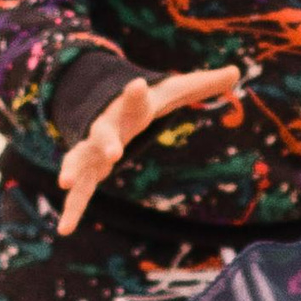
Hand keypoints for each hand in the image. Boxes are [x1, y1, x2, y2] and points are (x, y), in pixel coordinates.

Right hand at [58, 65, 241, 234]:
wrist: (100, 106)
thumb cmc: (142, 103)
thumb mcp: (172, 92)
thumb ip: (202, 85)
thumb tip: (237, 71)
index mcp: (127, 110)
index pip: (134, 101)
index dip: (136, 94)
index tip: (138, 85)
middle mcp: (105, 128)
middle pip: (104, 134)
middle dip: (106, 143)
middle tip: (113, 154)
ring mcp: (91, 151)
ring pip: (81, 161)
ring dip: (74, 171)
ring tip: (65, 183)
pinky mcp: (85, 171)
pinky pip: (79, 192)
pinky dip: (72, 210)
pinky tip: (63, 229)